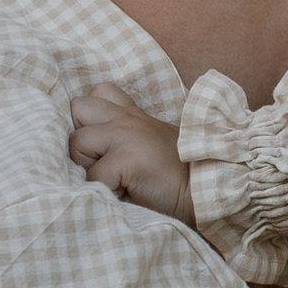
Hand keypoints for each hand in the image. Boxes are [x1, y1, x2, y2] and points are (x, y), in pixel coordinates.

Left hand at [69, 85, 189, 218]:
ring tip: (112, 179)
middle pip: (78, 107)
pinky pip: (92, 178)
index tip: (103, 145)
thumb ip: (127, 137)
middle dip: (81, 137)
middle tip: (101, 161)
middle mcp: (127, 118)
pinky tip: (124, 194)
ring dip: (87, 166)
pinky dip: (103, 192)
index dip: (92, 119)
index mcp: (133, 114)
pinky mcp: (127, 158)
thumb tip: (96, 151)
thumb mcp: (153, 143)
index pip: (98, 93)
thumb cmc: (182, 175)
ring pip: (77, 142)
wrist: (210, 189)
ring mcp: (126, 135)